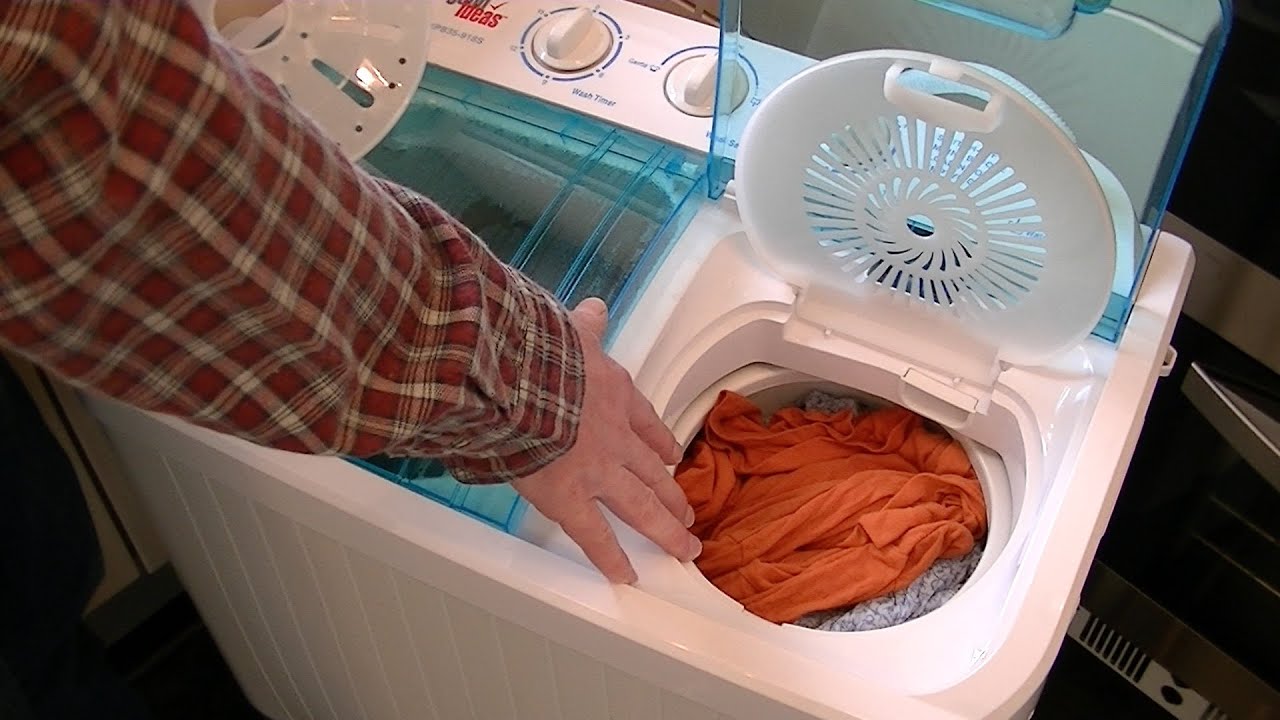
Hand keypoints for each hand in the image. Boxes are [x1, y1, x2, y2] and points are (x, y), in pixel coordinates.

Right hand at [511, 298, 700, 583]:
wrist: (518, 378)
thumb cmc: (539, 351)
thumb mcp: (571, 329)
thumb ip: (586, 325)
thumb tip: (595, 308)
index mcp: (615, 394)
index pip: (646, 423)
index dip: (661, 444)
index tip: (671, 457)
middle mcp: (616, 436)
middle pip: (653, 472)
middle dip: (672, 494)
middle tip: (688, 513)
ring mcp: (598, 471)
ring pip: (642, 507)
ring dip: (665, 530)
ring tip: (683, 548)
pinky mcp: (570, 498)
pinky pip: (596, 535)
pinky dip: (612, 558)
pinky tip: (626, 575)